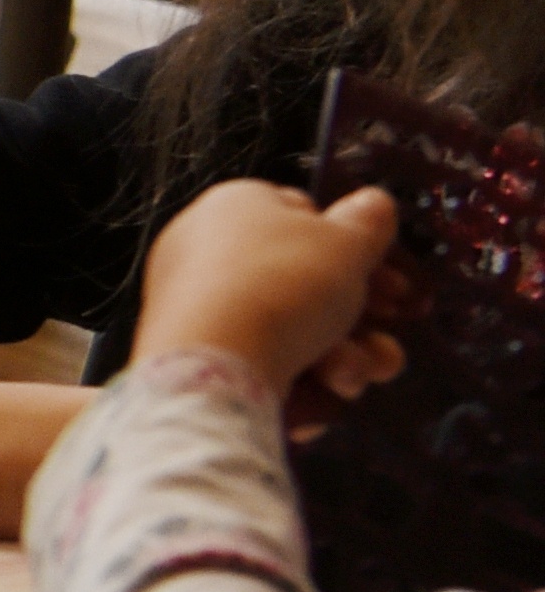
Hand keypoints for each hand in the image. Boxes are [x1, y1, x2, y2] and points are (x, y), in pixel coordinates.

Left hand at [132, 179, 408, 408]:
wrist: (215, 363)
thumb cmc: (281, 285)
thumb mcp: (346, 241)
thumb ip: (368, 221)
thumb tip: (373, 203)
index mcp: (234, 205)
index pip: (301, 215)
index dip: (353, 245)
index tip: (391, 275)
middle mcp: (205, 250)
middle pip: (303, 278)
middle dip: (360, 309)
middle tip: (392, 323)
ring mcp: (197, 306)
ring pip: (292, 325)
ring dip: (345, 351)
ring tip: (361, 369)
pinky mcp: (199, 356)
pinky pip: (265, 358)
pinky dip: (307, 374)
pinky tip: (334, 388)